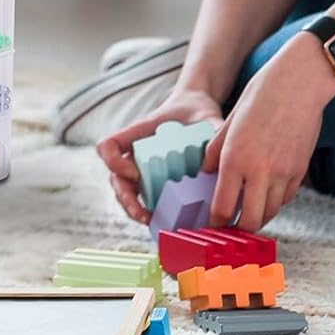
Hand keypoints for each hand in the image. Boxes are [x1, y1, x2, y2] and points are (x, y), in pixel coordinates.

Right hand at [98, 86, 225, 223]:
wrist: (198, 113)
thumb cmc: (196, 113)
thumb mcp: (204, 119)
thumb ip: (214, 133)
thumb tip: (226, 158)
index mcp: (139, 134)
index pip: (108, 146)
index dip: (115, 162)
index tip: (136, 172)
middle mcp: (136, 153)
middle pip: (115, 178)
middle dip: (125, 199)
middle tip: (143, 213)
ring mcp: (143, 168)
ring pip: (126, 192)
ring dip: (134, 209)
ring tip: (150, 221)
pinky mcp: (155, 182)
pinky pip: (143, 199)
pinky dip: (148, 212)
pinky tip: (163, 221)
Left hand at [203, 35, 334, 231]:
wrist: (299, 84)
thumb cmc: (259, 95)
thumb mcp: (229, 120)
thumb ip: (216, 150)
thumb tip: (207, 172)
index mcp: (236, 158)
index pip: (223, 206)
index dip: (216, 221)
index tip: (211, 225)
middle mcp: (260, 171)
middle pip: (251, 220)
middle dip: (238, 228)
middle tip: (229, 226)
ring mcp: (284, 174)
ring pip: (271, 213)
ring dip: (258, 217)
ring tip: (247, 214)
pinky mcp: (301, 171)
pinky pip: (286, 198)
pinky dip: (275, 202)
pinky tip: (267, 195)